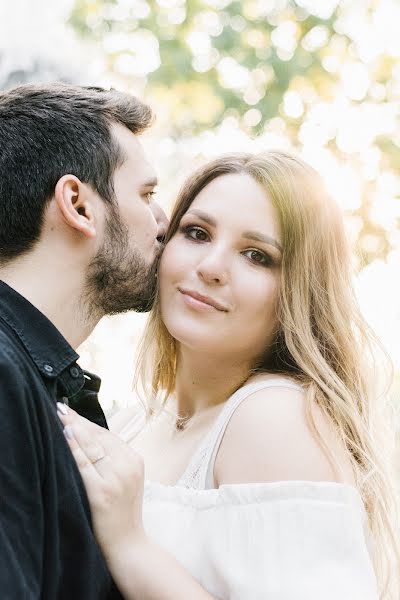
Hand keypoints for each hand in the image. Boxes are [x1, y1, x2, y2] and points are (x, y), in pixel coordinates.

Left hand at [57, 405, 145, 561]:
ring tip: (61, 417)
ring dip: (74, 429)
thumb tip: (90, 435)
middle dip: (79, 421)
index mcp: (135, 460)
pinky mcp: (102, 492)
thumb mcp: (128, 479)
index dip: (88, 422)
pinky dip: (73, 449)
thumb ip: (116, 458)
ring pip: (91, 447)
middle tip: (61, 408)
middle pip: (99, 437)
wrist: (129, 543)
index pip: (108, 435)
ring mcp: (115, 479)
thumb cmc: (124, 511)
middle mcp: (128, 466)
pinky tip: (65, 437)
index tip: (72, 412)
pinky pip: (84, 465)